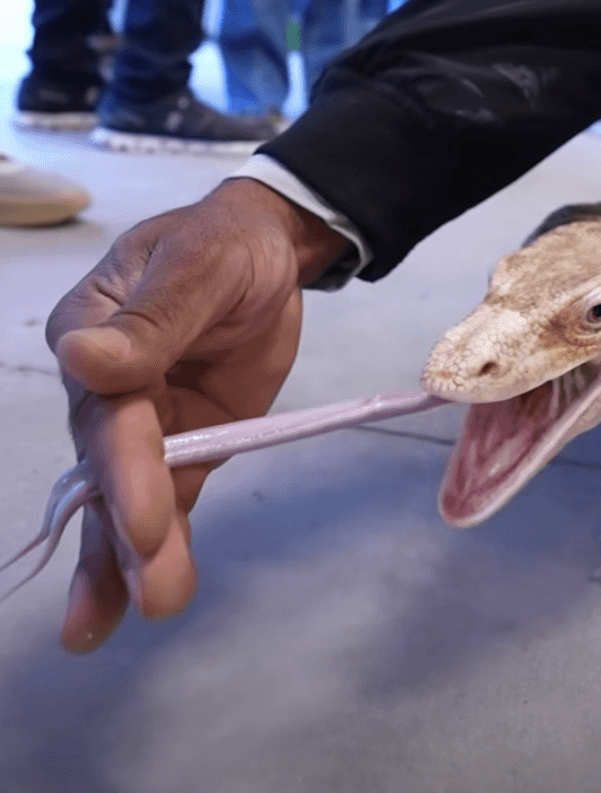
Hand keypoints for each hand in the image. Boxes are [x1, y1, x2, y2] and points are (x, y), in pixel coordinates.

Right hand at [44, 179, 345, 653]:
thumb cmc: (224, 245)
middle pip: (109, 463)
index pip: (104, 404)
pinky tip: (147, 599)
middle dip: (128, 526)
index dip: (123, 462)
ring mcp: (142, 423)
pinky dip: (161, 550)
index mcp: (91, 329)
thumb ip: (152, 317)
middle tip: (152, 584)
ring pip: (128, 498)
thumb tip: (82, 358)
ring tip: (150, 607)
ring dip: (133, 559)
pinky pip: (169, 502)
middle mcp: (102, 386)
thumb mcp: (199, 263)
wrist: (268, 253)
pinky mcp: (183, 447)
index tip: (143, 508)